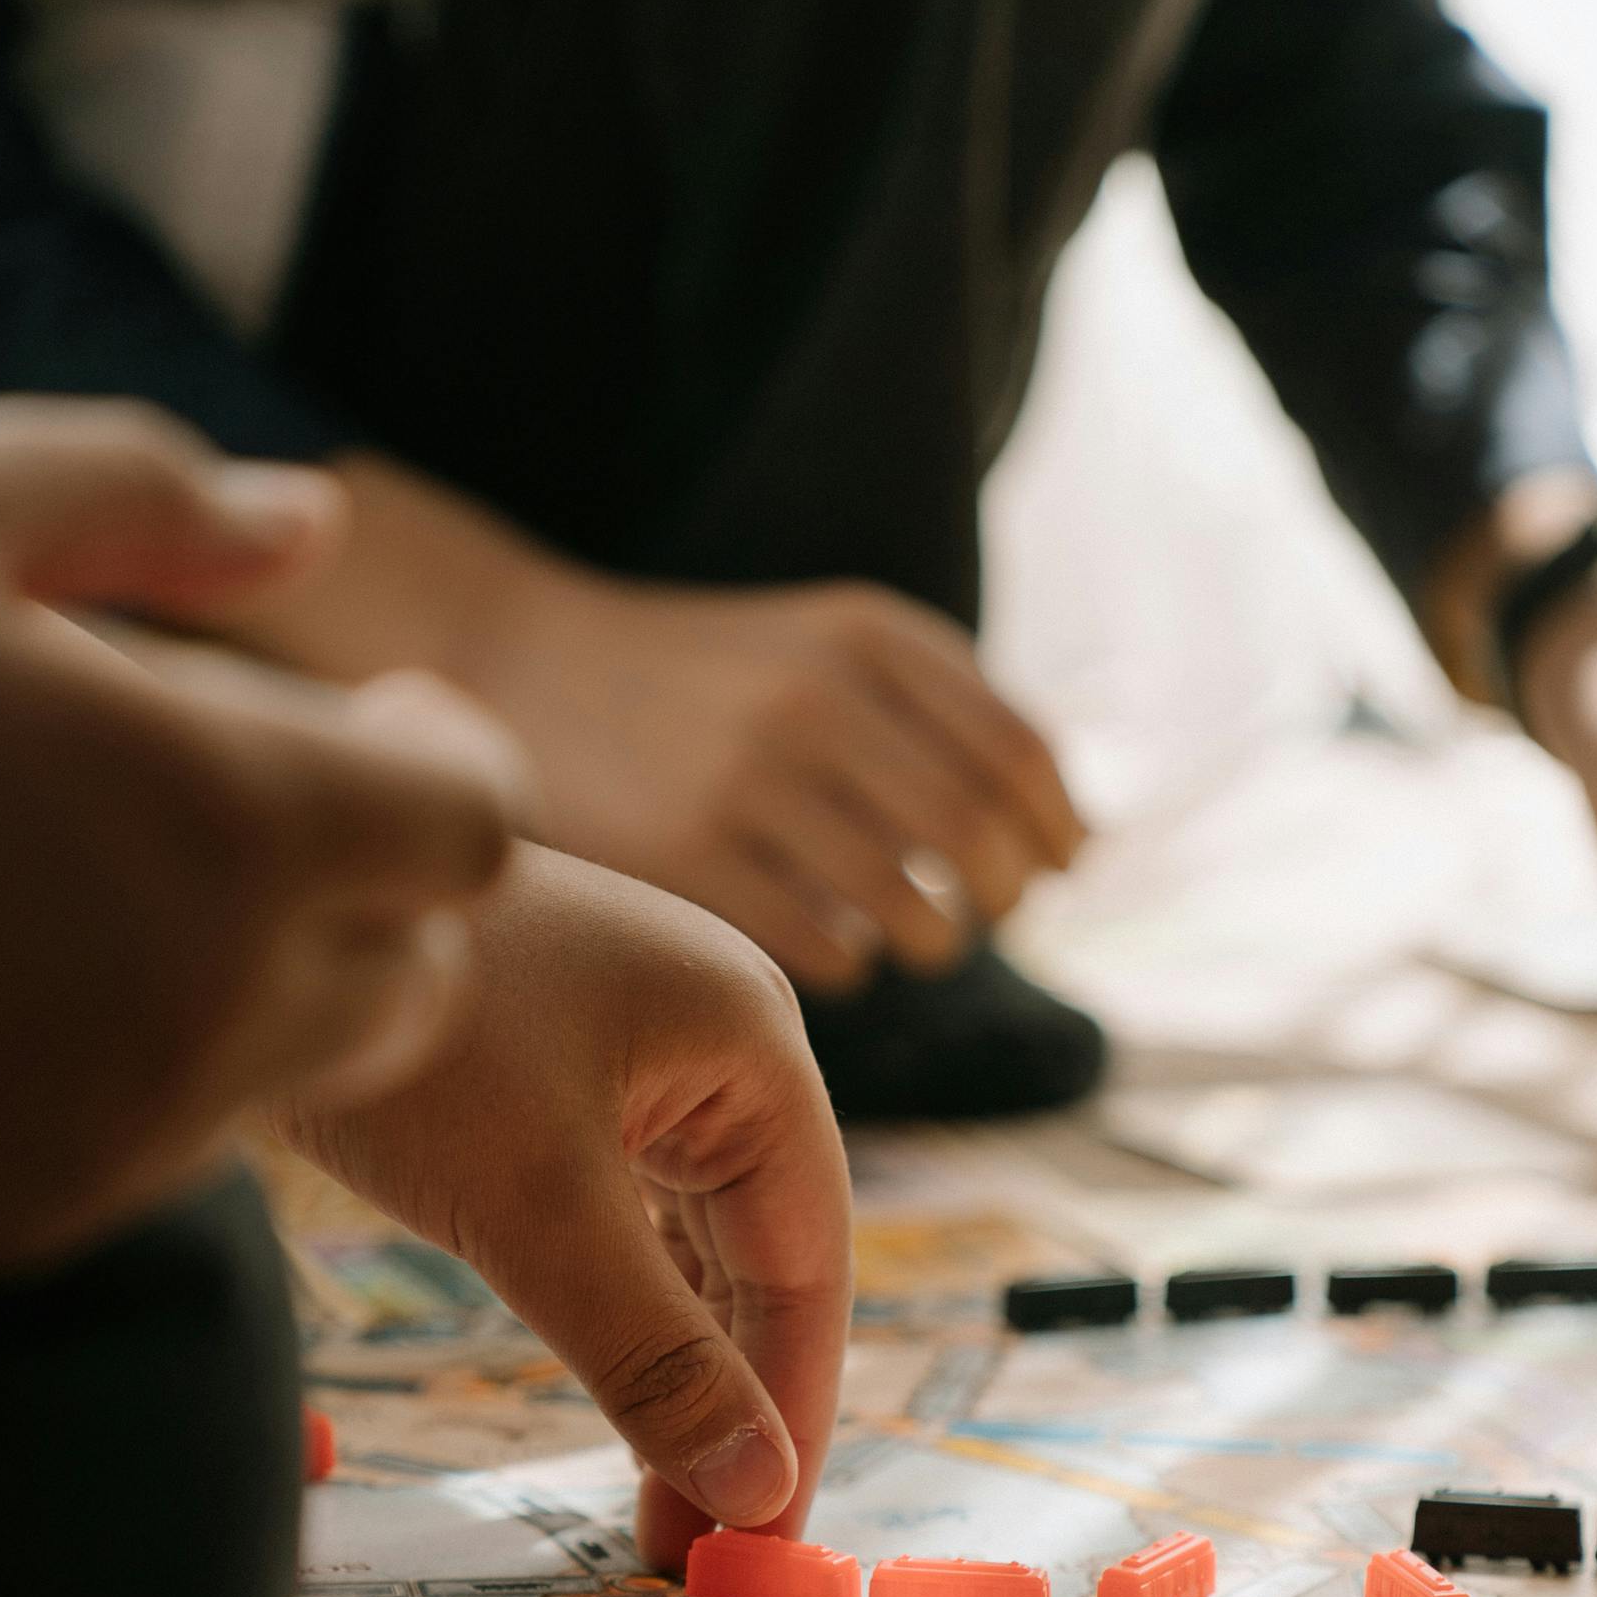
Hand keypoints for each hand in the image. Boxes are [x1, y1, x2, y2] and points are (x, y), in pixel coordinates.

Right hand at [0, 398, 526, 1288]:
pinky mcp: (28, 1217)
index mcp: (226, 820)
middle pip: (419, 968)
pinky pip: (171, 1136)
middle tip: (259, 793)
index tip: (369, 720)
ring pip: (304, 1064)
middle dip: (373, 883)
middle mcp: (215, 1007)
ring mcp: (122, 1132)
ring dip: (267, 972)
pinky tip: (12, 966)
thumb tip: (308, 521)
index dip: (437, 765)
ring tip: (108, 868)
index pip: (471, 826)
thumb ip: (137, 497)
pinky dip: (149, 1053)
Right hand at [221, 453, 1084, 991]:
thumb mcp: (826, 645)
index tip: (1060, 863)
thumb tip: (1073, 837)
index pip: (1022, 754)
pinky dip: (851, 962)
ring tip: (914, 935)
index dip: (1059, 828)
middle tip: (988, 912)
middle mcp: (818, 698)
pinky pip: (829, 951)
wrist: (522, 664)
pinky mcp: (690, 857)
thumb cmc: (705, 680)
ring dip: (934, 942)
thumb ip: (941, 708)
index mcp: (866, 635)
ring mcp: (750, 780)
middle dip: (1006, 898)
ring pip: (916, 913)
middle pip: (984, 842)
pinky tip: (828, 938)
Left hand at [272, 847, 852, 1568]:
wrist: (237, 902)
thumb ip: (653, 1353)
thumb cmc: (411, 1026)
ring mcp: (632, 1061)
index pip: (811, 1259)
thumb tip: (756, 1489)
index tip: (774, 1537)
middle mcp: (710, 1046)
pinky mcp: (554, 1083)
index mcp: (747, 1043)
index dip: (798, 1406)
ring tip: (660, 1512)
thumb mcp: (537, 1204)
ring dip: (679, 1375)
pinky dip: (623, 1318)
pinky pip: (622, 1222)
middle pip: (760, 1259)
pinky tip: (614, 1406)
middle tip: (705, 1554)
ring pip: (689, 1249)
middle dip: (737, 1407)